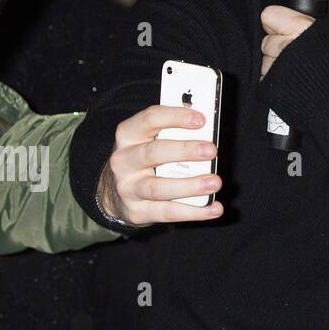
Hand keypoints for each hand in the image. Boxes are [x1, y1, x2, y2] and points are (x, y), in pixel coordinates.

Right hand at [98, 105, 222, 226]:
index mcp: (129, 135)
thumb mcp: (151, 137)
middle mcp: (124, 161)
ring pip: (158, 188)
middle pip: (153, 153)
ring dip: (190, 186)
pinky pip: (167, 212)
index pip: (150, 119)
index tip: (201, 119)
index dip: (176, 117)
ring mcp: (128, 188)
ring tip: (215, 182)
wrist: (114, 191)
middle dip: (184, 151)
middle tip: (211, 151)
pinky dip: (193, 211)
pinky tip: (213, 208)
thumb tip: (207, 125)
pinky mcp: (137, 211)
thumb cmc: (145, 157)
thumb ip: (175, 130)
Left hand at [260, 5, 314, 79]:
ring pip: (265, 61)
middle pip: (267, 41)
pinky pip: (265, 78)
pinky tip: (293, 83)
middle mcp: (286, 44)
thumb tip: (287, 21)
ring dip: (276, 66)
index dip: (277, 23)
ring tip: (298, 72)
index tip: (284, 29)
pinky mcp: (270, 84)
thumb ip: (305, 25)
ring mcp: (275, 66)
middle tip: (297, 56)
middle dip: (278, 48)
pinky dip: (276, 81)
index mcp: (301, 27)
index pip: (269, 15)